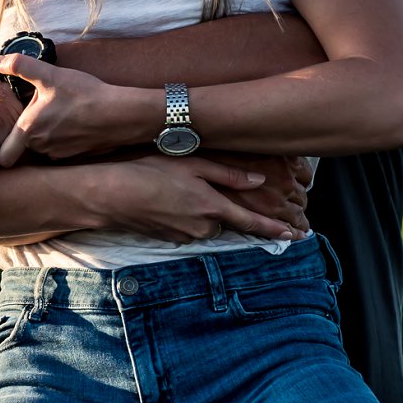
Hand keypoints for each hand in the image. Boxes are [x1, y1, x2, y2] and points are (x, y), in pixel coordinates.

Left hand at [0, 55, 143, 165]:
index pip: (2, 157)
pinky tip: (75, 123)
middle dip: (27, 133)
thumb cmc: (85, 95)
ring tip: (60, 114)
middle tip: (39, 112)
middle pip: (23, 147)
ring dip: (46, 135)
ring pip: (43, 149)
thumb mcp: (50, 74)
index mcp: (28, 131)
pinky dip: (64, 140)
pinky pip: (61, 151)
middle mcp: (41, 148)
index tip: (4, 133)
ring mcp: (60, 155)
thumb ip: (19, 66)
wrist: (121, 115)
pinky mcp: (76, 157)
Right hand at [102, 155, 304, 243]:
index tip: (293, 235)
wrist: (108, 195)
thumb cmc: (149, 172)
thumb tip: (259, 180)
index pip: (251, 223)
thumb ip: (228, 174)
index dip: (273, 229)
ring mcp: (184, 236)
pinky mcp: (168, 239)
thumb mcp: (192, 164)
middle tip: (197, 184)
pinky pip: (186, 226)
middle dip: (220, 205)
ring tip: (175, 187)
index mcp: (212, 208)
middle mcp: (202, 227)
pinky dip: (182, 213)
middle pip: (225, 219)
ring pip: (205, 222)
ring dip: (199, 208)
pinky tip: (165, 197)